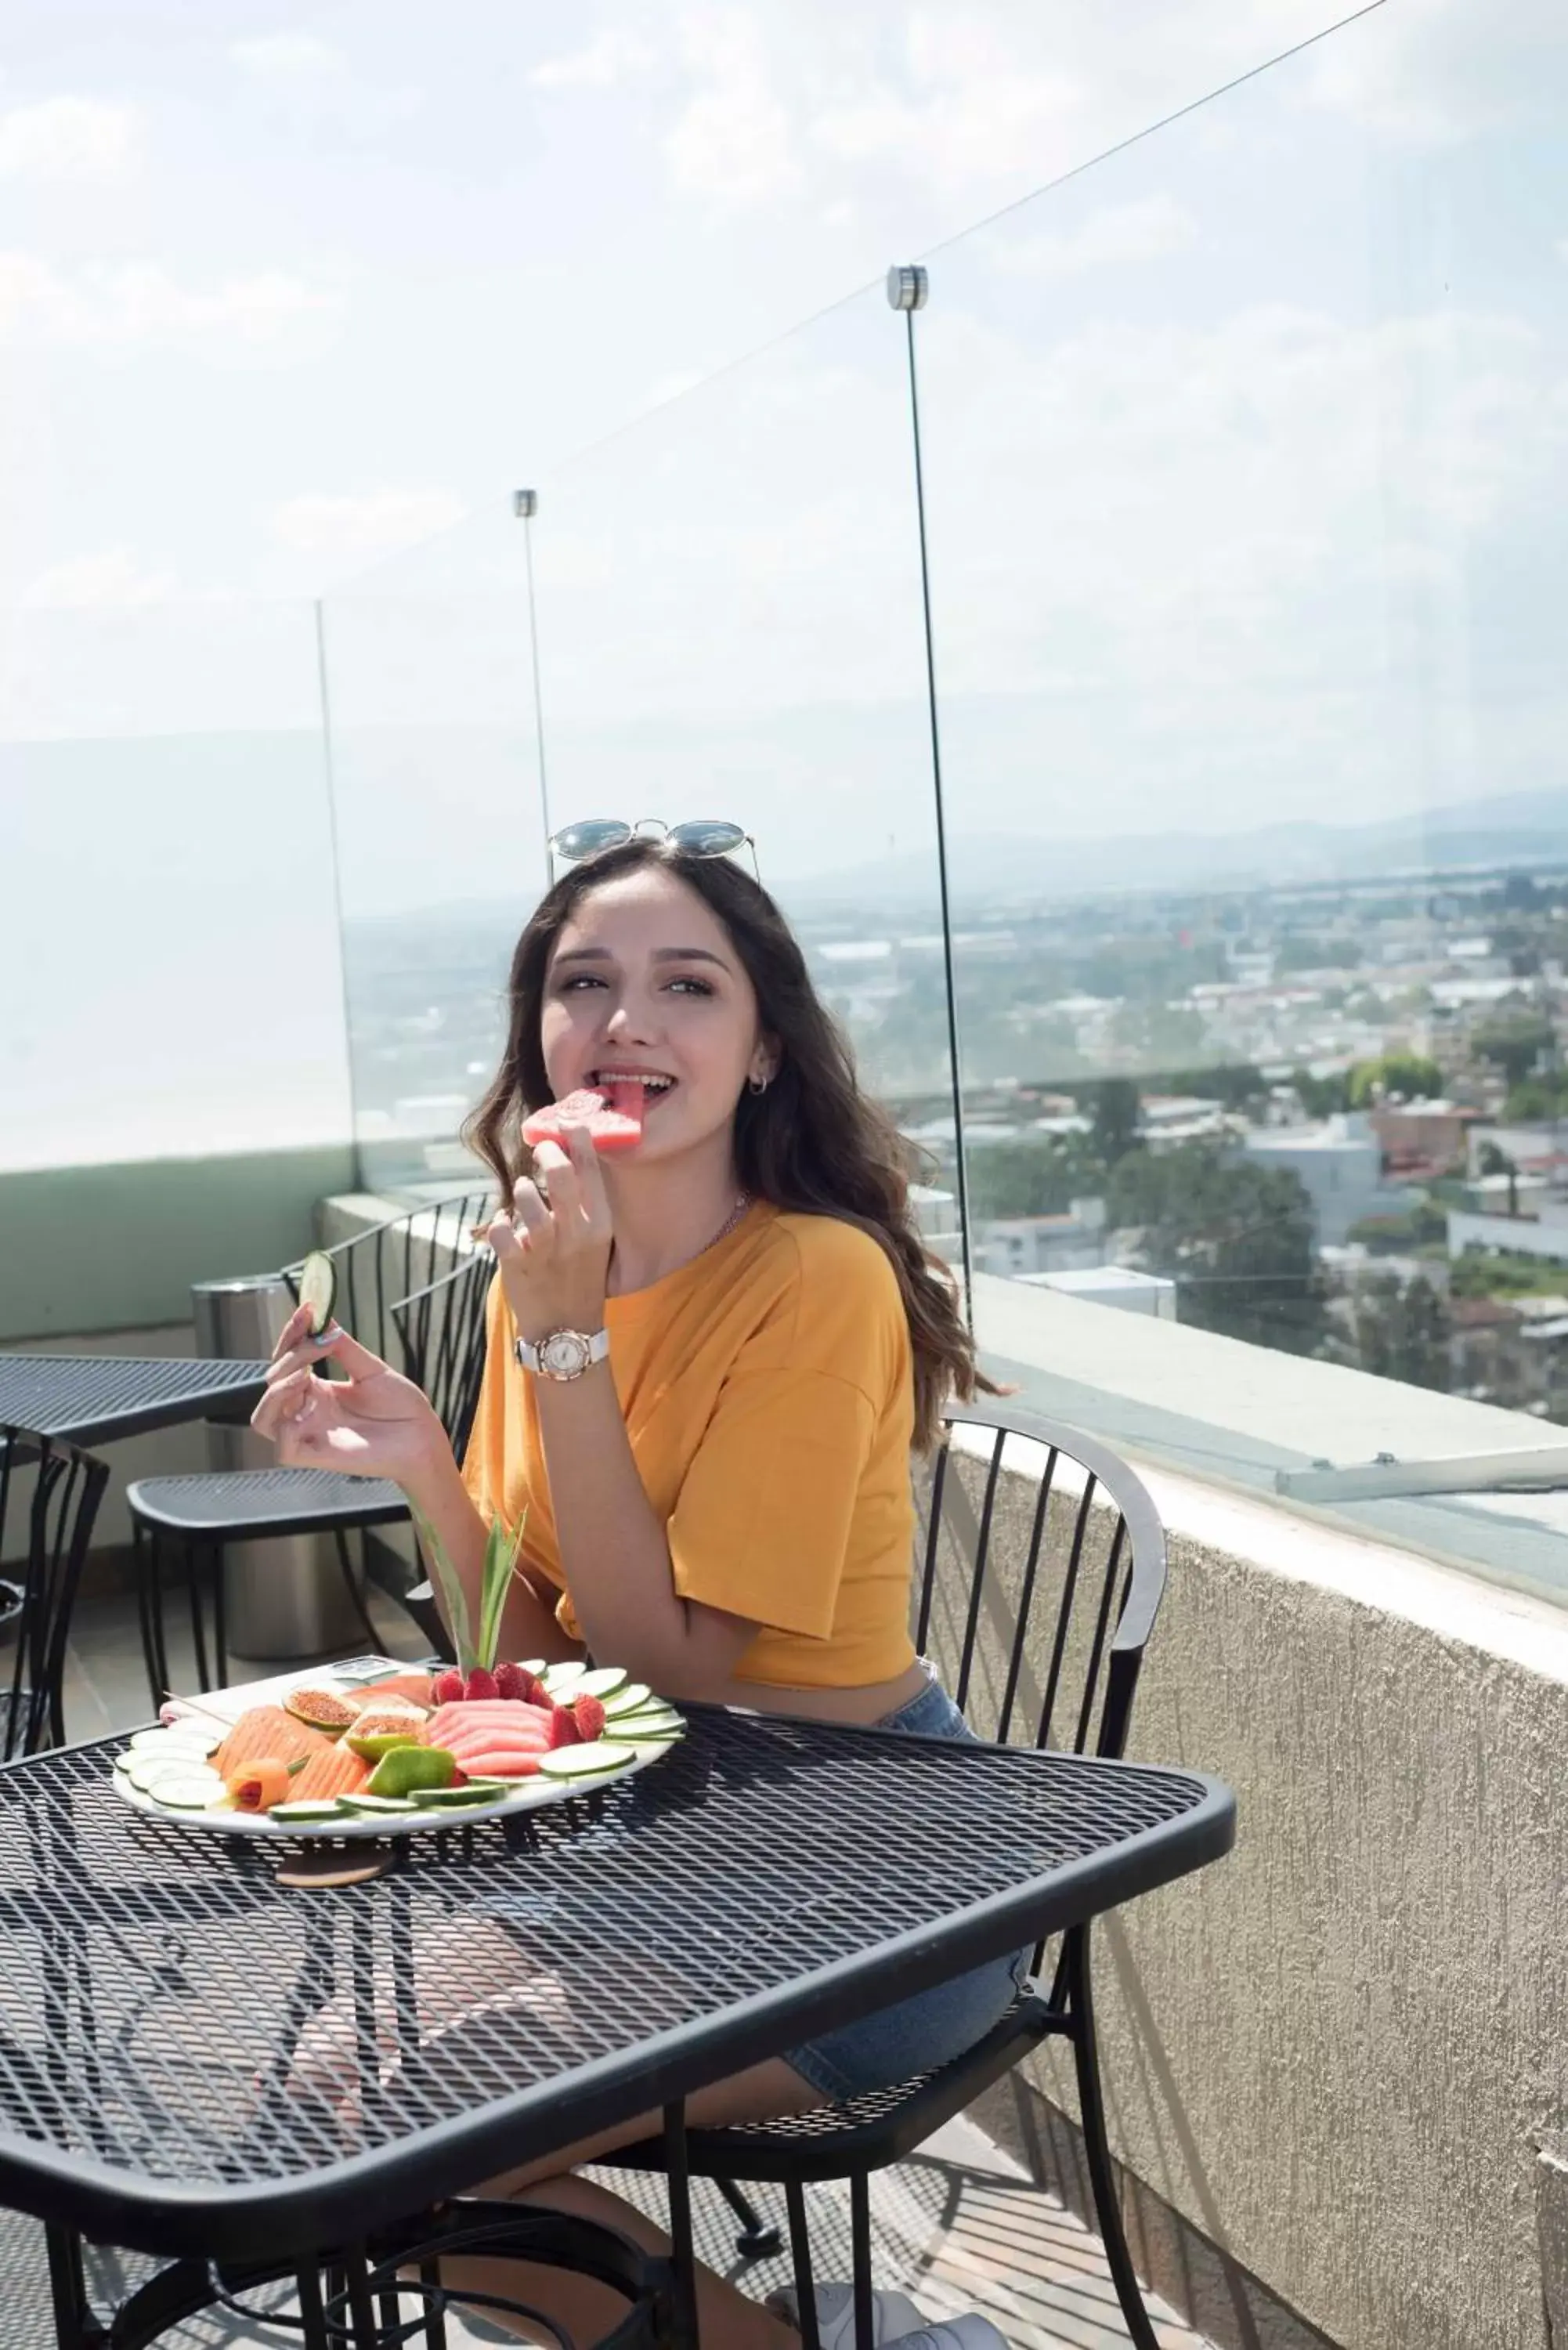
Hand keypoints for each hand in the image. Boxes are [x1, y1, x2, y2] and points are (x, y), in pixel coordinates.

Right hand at [250, 1304, 449, 1483]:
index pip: (286, 1361)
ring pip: (263, 1419)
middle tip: (320, 1341)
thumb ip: (342, 1347)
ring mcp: (310, 1435)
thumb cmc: (402, 1408)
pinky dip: (286, 1428)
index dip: (291, 1335)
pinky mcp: (317, 1457)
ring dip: (276, 1392)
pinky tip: (309, 1407)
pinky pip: (283, 1449)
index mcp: (318, 1391)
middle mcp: (308, 1412)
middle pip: (273, 1382)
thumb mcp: (370, 1370)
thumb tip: (321, 1317)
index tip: (307, 1310)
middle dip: (290, 1355)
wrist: (425, 1438)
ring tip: (305, 1373)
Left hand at [488, 1129, 611, 1343]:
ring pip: (525, 1197)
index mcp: (599, 1224)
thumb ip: (583, 1203)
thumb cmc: (579, 1276)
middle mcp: (576, 1234)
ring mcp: (545, 1249)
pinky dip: (499, 1223)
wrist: (566, 1329)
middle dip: (546, 1153)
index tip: (565, 1122)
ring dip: (521, 1190)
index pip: (591, 1170)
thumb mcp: (594, 1239)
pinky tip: (505, 1227)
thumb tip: (567, 1154)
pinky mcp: (517, 1264)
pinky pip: (500, 1228)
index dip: (577, 1138)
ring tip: (524, 1196)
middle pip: (559, 1174)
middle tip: (541, 1150)